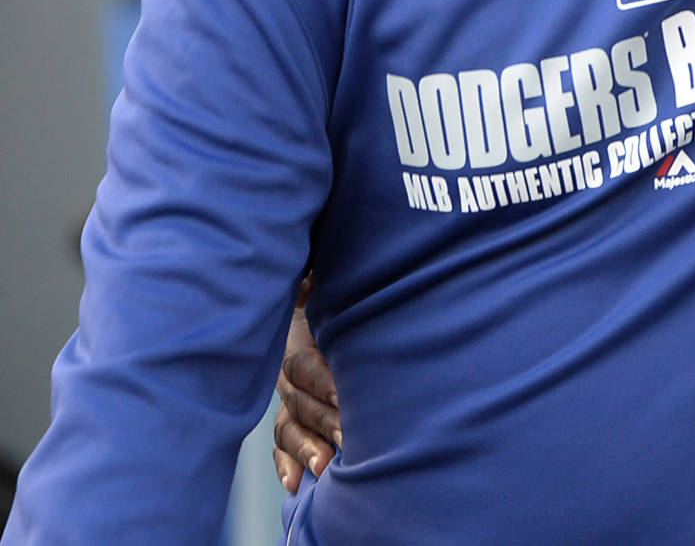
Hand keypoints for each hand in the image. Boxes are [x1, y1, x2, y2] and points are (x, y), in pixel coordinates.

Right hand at [271, 278, 341, 492]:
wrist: (310, 303)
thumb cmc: (331, 293)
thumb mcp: (324, 284)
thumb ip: (317, 281)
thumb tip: (313, 273)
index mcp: (296, 340)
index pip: (305, 365)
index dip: (323, 381)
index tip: (346, 396)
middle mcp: (286, 373)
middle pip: (300, 402)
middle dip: (325, 421)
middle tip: (349, 439)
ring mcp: (286, 398)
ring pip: (290, 427)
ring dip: (307, 449)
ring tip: (326, 467)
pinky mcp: (289, 418)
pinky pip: (281, 444)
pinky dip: (287, 464)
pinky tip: (295, 484)